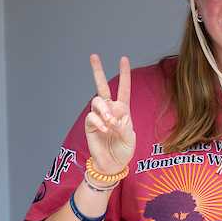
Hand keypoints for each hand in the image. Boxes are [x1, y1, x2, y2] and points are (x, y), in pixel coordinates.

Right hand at [85, 55, 134, 175]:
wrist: (113, 164)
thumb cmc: (124, 151)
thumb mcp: (131, 138)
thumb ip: (124, 126)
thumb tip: (112, 118)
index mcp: (123, 110)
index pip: (123, 88)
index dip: (124, 74)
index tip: (123, 58)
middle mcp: (110, 110)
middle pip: (102, 86)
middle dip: (98, 71)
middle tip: (93, 56)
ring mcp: (99, 117)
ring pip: (97, 101)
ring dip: (104, 110)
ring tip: (110, 122)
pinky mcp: (90, 126)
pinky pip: (91, 117)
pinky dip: (99, 122)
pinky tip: (106, 131)